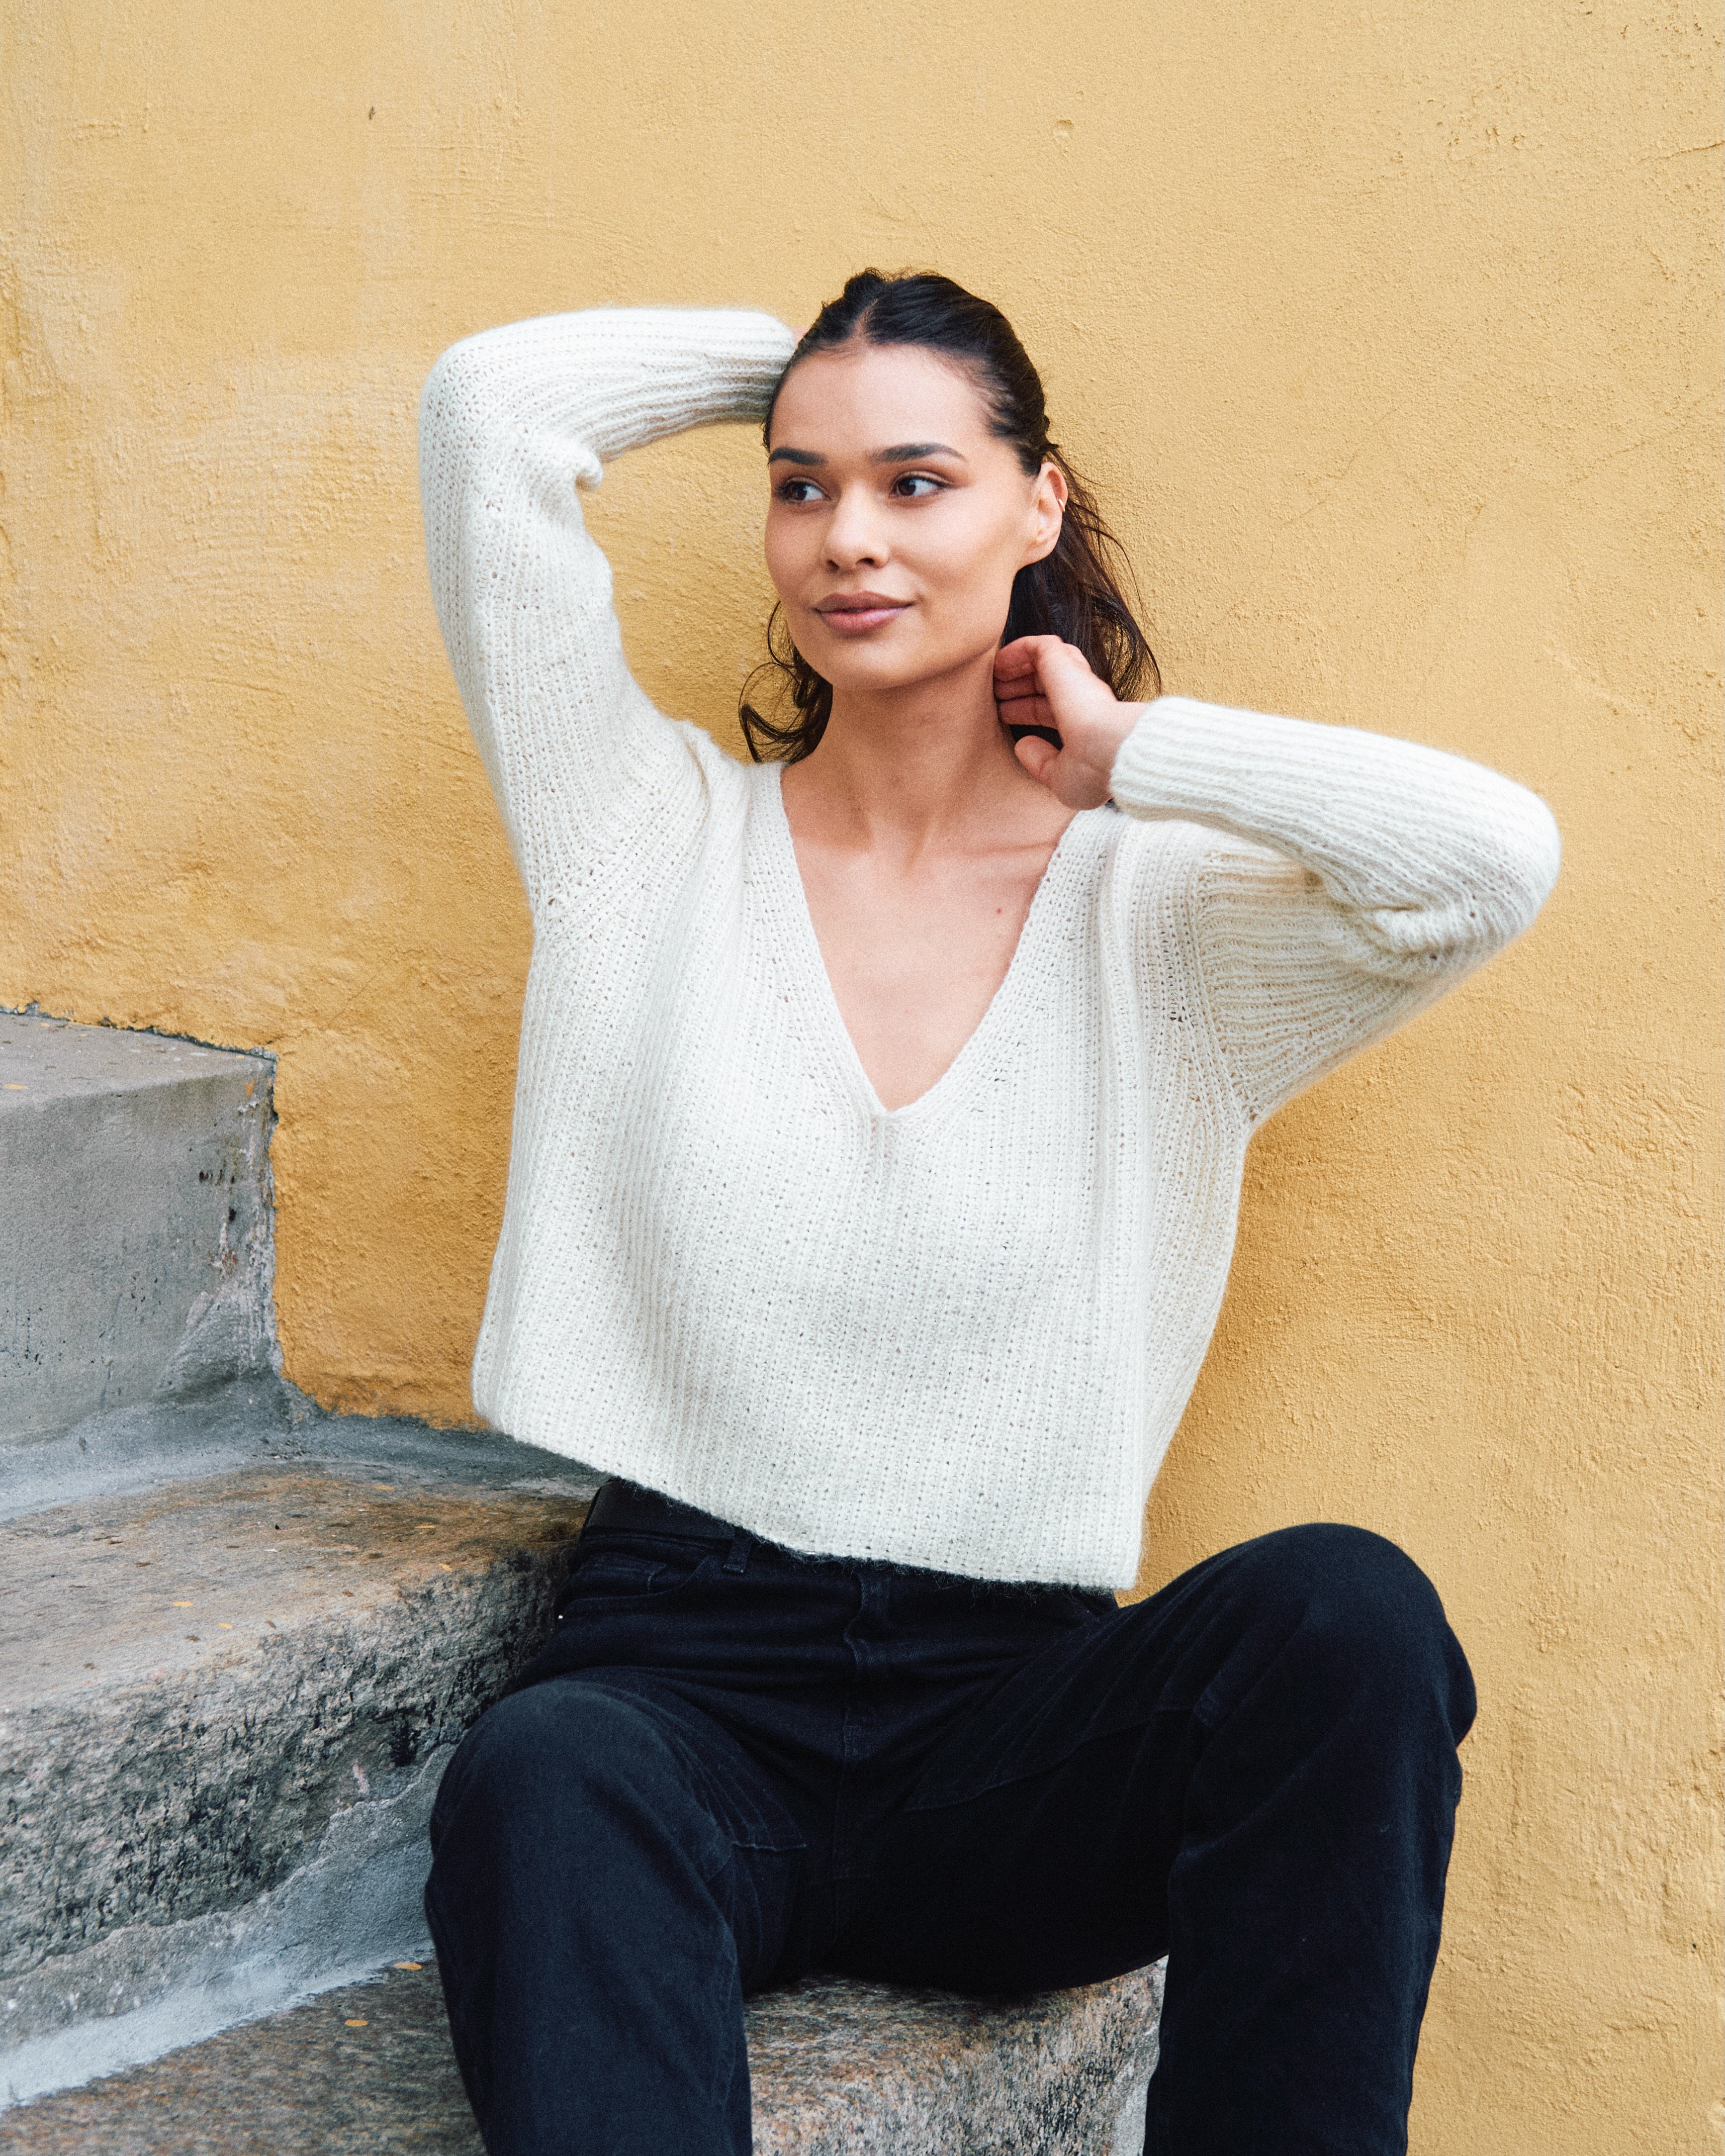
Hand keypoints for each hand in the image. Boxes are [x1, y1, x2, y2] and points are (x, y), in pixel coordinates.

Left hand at [994, 637, 1145, 808]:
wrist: (1109, 752)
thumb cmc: (1093, 772)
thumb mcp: (1061, 777)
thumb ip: (1041, 762)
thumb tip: (1021, 745)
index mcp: (1083, 725)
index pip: (1049, 710)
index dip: (1024, 710)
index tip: (1003, 715)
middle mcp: (1081, 699)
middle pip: (1045, 683)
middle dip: (1018, 686)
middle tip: (994, 692)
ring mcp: (1074, 680)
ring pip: (1045, 660)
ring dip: (1017, 665)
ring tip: (994, 673)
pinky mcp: (1063, 663)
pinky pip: (1037, 646)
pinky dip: (1017, 649)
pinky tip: (999, 662)